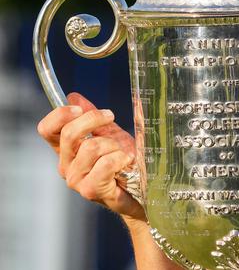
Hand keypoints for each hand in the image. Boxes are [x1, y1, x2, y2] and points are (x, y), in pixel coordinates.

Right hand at [37, 92, 144, 221]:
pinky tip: (126, 163)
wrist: (143, 189)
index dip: (60, 115)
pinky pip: (105, 164)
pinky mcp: (90, 190)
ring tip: (122, 152)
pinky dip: (120, 158)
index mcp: (67, 150)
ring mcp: (77, 179)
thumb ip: (92, 117)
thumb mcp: (110, 134)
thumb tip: (73, 96)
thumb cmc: (125, 162)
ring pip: (91, 147)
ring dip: (113, 145)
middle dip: (93, 119)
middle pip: (69, 134)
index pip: (47, 129)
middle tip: (111, 116)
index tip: (79, 108)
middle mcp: (66, 165)